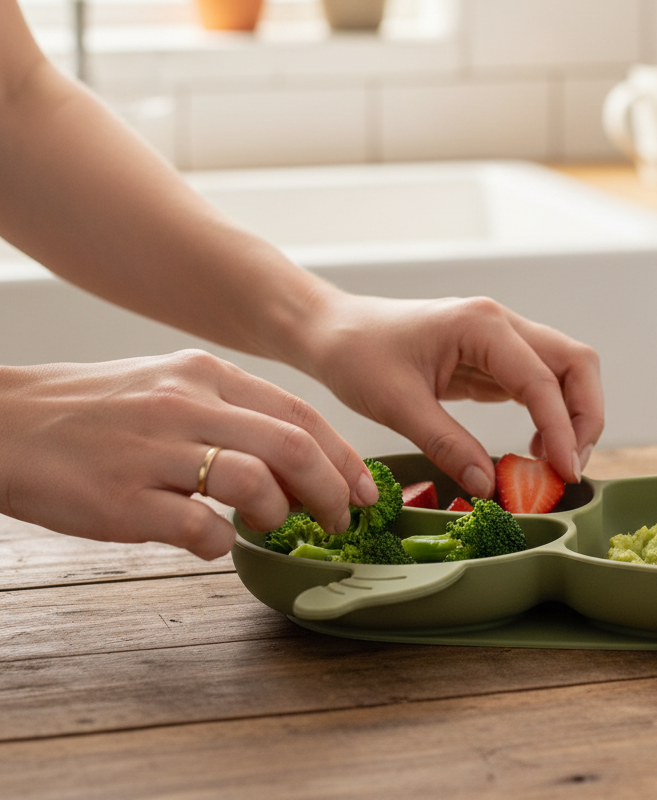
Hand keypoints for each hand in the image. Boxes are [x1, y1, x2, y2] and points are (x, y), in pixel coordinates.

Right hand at [0, 350, 377, 558]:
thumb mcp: (169, 385)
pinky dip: (221, 543)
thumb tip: (293, 455)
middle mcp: (186, 404)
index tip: (362, 488)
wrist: (4, 424)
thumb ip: (230, 411)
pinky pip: (198, 529)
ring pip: (254, 482)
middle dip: (332, 489)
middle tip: (340, 520)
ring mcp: (153, 451)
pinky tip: (213, 541)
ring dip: (279, 513)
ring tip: (272, 525)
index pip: (300, 412)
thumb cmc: (95, 410)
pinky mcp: (121, 500)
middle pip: (292, 445)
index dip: (343, 455)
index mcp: (205, 373)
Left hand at [306, 293, 604, 498]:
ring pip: (565, 371)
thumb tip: (489, 486)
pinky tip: (534, 450)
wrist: (334, 332)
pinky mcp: (494, 358)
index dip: (562, 429)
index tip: (564, 474)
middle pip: (575, 362)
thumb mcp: (397, 405)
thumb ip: (447, 444)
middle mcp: (501, 324)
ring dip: (572, 416)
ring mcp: (501, 338)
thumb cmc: (358, 355)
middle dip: (584, 416)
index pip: (543, 379)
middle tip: (569, 468)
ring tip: (552, 465)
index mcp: (481, 324)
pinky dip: (550, 416)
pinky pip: (540, 384)